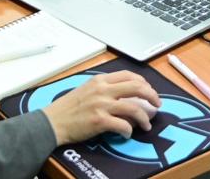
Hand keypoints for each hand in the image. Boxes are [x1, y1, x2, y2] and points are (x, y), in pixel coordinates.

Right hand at [44, 72, 159, 143]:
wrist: (53, 121)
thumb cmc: (68, 107)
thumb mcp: (87, 89)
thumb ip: (104, 88)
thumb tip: (124, 95)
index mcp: (100, 80)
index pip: (129, 75)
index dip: (144, 83)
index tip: (149, 91)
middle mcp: (103, 90)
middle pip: (137, 87)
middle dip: (152, 96)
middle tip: (157, 105)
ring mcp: (102, 105)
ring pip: (134, 107)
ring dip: (144, 118)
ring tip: (147, 125)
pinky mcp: (100, 121)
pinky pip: (123, 125)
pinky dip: (129, 130)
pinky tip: (128, 133)